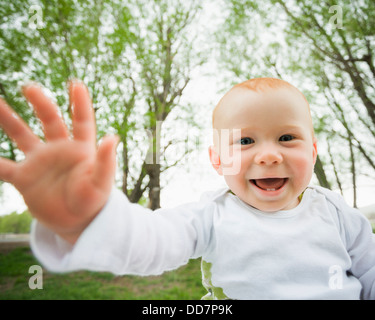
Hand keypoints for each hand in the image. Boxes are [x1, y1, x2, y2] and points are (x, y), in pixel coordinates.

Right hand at [0, 81, 118, 243]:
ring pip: (22, 135)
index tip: (76, 84)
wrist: (77, 222)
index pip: (82, 120)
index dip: (80, 103)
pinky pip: (2, 168)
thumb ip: (105, 161)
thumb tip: (112, 138)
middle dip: (41, 102)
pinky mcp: (25, 178)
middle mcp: (59, 150)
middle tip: (29, 87)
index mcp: (81, 149)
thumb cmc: (93, 201)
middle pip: (50, 120)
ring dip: (9, 119)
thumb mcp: (101, 182)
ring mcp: (40, 162)